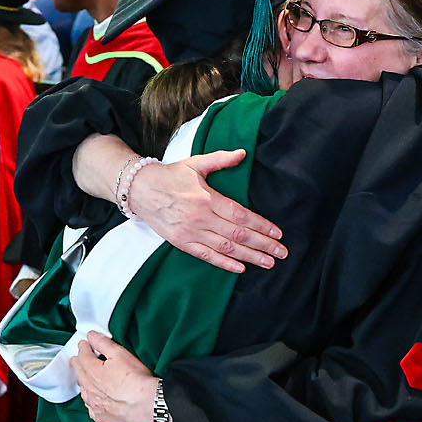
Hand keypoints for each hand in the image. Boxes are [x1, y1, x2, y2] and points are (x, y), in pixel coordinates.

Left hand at [72, 331, 156, 421]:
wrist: (146, 405)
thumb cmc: (135, 380)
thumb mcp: (119, 353)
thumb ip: (103, 343)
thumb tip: (91, 336)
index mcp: (91, 371)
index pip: (82, 356)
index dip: (83, 348)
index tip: (84, 344)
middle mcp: (89, 389)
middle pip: (79, 373)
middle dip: (79, 364)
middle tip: (78, 359)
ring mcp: (94, 405)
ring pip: (84, 391)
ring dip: (84, 383)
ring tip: (86, 378)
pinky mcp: (100, 417)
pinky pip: (91, 407)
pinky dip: (92, 400)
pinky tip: (95, 398)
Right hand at [128, 152, 287, 272]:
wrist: (139, 189)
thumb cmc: (170, 176)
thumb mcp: (196, 163)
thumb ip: (221, 159)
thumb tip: (242, 153)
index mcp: (207, 198)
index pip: (240, 215)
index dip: (261, 225)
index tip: (278, 233)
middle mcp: (200, 217)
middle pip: (238, 234)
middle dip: (262, 244)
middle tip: (281, 252)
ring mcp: (190, 232)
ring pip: (225, 248)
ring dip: (249, 256)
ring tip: (268, 262)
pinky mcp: (181, 242)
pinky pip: (206, 256)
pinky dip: (224, 263)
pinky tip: (241, 268)